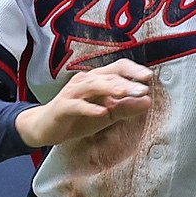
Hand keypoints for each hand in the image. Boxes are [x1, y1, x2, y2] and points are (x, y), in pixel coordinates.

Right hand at [16, 61, 151, 149]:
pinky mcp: (62, 107)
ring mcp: (73, 93)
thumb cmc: (77, 118)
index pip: (118, 68)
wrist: (45, 128)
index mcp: (97, 79)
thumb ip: (126, 108)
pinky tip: (102, 112)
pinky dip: (90, 108)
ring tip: (126, 93)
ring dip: (111, 89)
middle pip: (108, 76)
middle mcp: (85, 81)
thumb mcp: (107, 115)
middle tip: (143, 89)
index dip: (133, 70)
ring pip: (93, 86)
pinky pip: (77, 105)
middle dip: (127, 82)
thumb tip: (148, 102)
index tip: (149, 77)